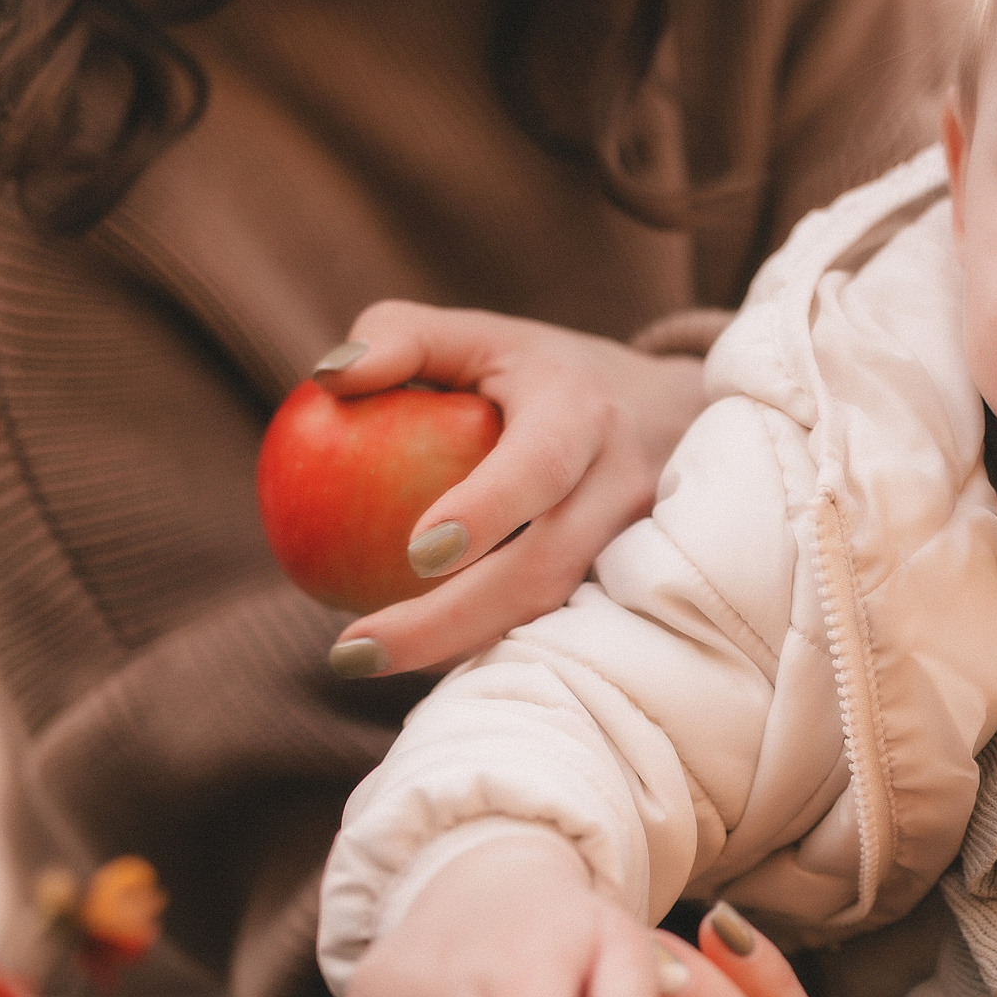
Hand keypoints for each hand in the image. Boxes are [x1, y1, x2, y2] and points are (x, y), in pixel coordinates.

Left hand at [315, 301, 707, 672]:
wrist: (671, 418)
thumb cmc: (544, 373)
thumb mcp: (483, 334)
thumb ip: (400, 335)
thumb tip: (326, 378)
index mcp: (582, 414)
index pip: (541, 467)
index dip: (489, 510)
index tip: (418, 553)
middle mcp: (619, 486)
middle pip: (542, 570)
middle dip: (448, 620)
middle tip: (352, 648)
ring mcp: (631, 550)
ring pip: (549, 615)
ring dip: (458, 649)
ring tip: (363, 659)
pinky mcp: (621, 591)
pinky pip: (549, 631)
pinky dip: (480, 650)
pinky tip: (412, 662)